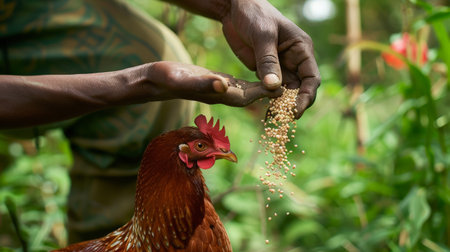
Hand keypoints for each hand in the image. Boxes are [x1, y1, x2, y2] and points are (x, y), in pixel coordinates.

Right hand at [146, 61, 281, 105]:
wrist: (155, 82)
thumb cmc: (166, 79)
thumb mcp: (184, 78)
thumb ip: (202, 83)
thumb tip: (223, 85)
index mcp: (217, 94)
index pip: (246, 95)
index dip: (263, 93)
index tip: (281, 89)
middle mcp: (221, 95)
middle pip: (251, 97)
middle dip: (268, 95)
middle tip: (290, 89)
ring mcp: (218, 91)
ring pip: (247, 93)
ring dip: (263, 91)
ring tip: (282, 85)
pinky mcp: (216, 85)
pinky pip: (239, 87)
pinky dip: (252, 85)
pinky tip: (261, 80)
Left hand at [220, 0, 320, 117]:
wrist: (234, 8)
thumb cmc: (254, 14)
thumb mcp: (263, 35)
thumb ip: (268, 60)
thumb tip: (274, 87)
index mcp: (301, 49)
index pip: (311, 78)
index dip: (307, 96)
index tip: (296, 110)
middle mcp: (294, 60)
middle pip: (301, 88)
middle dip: (295, 104)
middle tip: (284, 119)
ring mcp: (280, 66)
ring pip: (286, 92)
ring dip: (281, 106)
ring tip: (274, 120)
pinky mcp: (265, 70)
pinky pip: (270, 89)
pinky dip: (269, 100)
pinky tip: (265, 111)